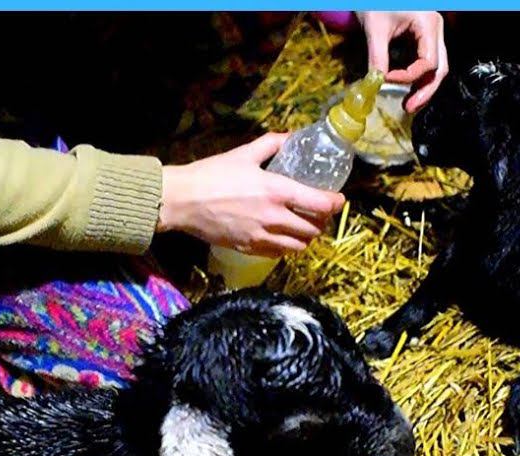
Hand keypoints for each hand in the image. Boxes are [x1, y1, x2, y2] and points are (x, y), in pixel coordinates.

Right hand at [157, 134, 344, 257]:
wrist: (182, 201)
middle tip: (320, 213)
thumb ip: (272, 144)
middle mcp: (274, 218)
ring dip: (307, 237)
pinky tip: (284, 237)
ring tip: (305, 227)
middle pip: (314, 229)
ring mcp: (262, 236)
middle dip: (323, 222)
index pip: (320, 203)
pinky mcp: (249, 248)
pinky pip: (279, 254)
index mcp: (277, 191)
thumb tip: (291, 136)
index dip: (335, 203)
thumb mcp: (244, 153)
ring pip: (299, 246)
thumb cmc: (211, 174)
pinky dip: (288, 247)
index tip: (337, 199)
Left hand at [357, 11, 448, 112]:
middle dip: (426, 91)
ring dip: (424, 87)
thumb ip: (377, 57)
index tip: (387, 79)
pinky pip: (427, 62)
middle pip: (440, 68)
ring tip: (409, 105)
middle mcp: (436, 31)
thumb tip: (375, 83)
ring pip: (437, 68)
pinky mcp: (424, 39)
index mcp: (429, 25)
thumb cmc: (377, 1)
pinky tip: (407, 90)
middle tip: (409, 108)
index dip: (408, 76)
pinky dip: (418, 78)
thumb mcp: (374, 28)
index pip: (427, 62)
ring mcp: (432, 35)